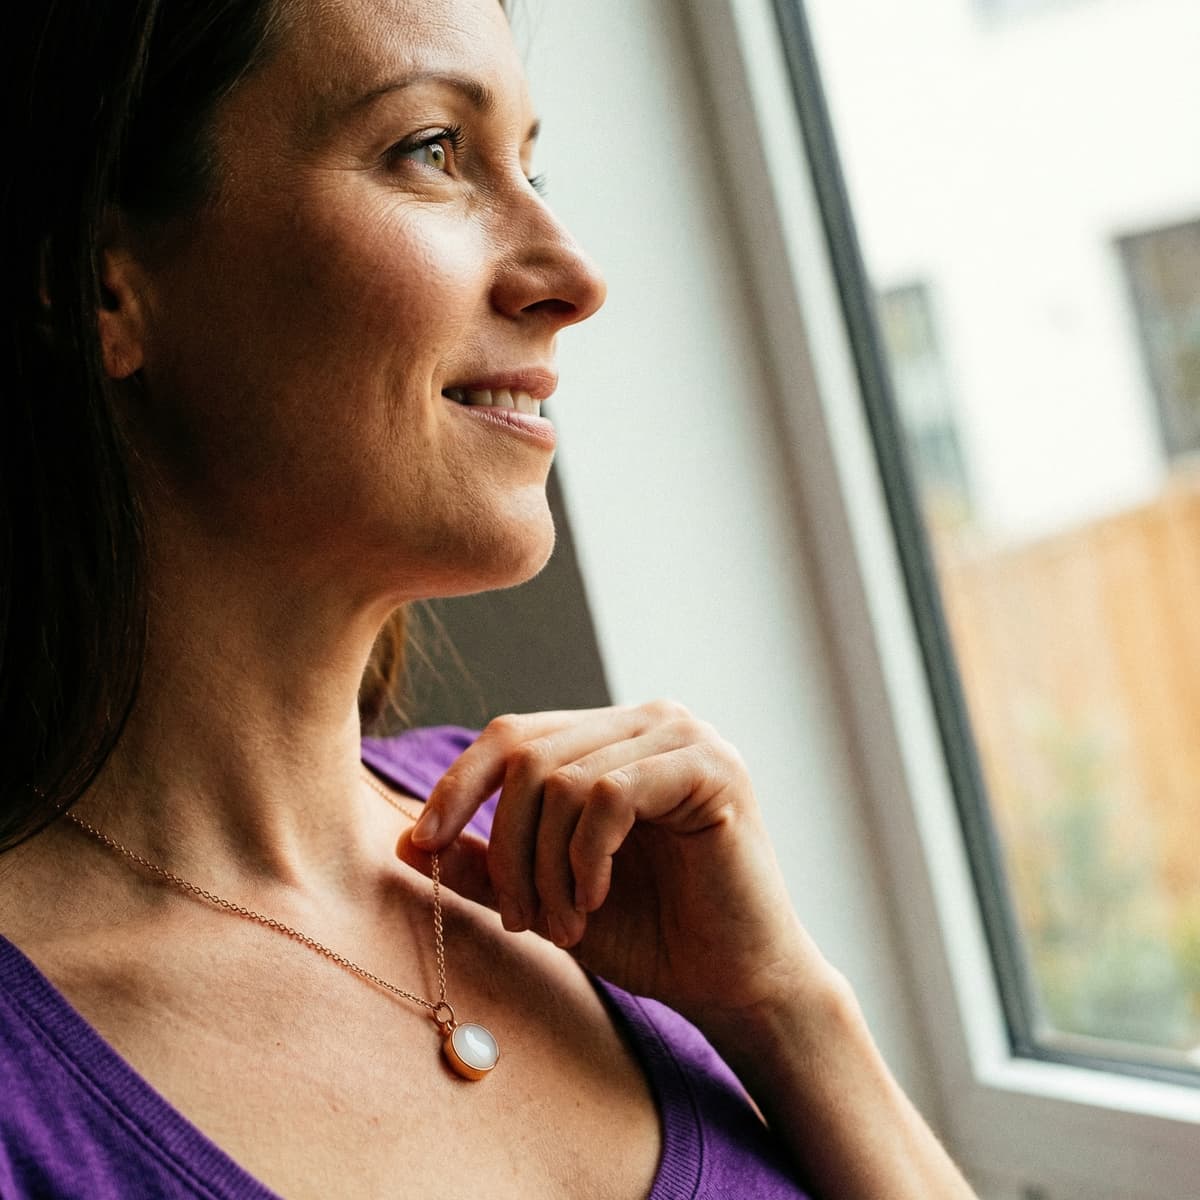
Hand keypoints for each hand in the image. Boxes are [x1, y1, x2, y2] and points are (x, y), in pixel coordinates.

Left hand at [397, 702, 836, 1025]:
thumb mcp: (548, 896)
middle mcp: (647, 721)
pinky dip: (586, 857)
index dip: (458, 786)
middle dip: (507, 848)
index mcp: (610, 738)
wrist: (735, 985)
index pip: (512, 735)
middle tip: (520, 919)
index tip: (423, 845)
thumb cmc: (649, 935)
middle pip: (528, 757)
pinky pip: (608, 794)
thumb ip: (487, 864)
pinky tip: (597, 898)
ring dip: (546, 867)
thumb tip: (404, 840)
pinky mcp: (711, 767)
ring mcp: (683, 736)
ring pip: (563, 778)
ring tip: (565, 923)